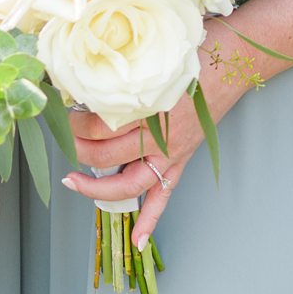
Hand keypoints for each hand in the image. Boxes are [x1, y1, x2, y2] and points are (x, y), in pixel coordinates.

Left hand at [63, 48, 243, 249]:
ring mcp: (172, 154)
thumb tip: (81, 75)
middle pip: (104, 156)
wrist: (235, 60)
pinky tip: (137, 241)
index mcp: (147, 109)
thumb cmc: (193, 52)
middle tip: (60, 137)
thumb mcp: (148, 57)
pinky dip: (150, 220)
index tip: (57, 110)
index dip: (70, 122)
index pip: (96, 126)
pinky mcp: (182, 160)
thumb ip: (119, 73)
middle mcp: (158, 137)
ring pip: (128, 184)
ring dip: (97, 188)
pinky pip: (164, 196)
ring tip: (72, 181)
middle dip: (75, 149)